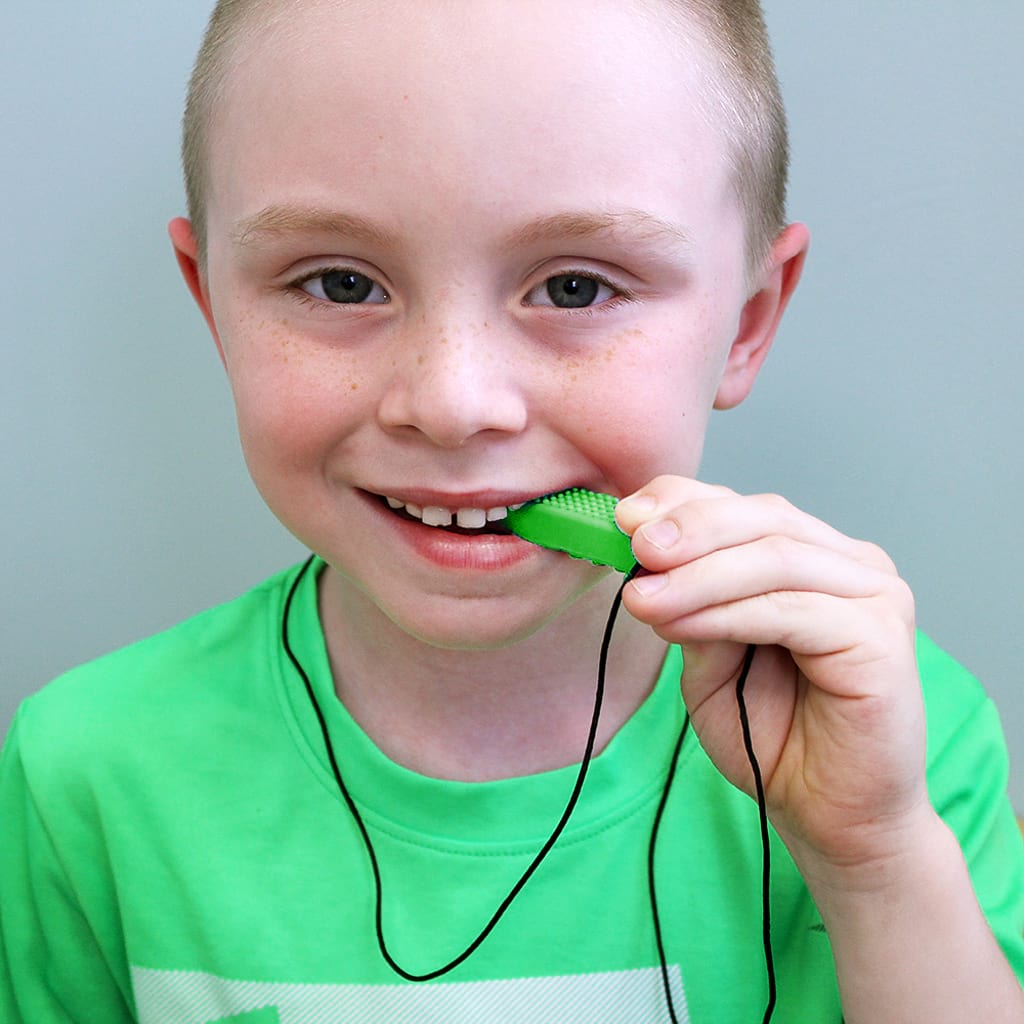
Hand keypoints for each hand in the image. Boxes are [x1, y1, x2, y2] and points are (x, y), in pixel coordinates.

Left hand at [616, 475, 932, 879]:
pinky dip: (727, 612)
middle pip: (761, 519)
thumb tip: (648, 558)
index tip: (622, 519)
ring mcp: (874, 596)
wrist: (830, 815)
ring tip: (642, 597)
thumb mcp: (710, 658)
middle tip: (635, 546)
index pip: (742, 507)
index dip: (681, 502)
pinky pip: (791, 610)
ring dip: (697, 576)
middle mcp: (849, 564)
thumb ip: (692, 605)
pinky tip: (681, 625)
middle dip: (689, 528)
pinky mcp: (881, 638)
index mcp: (811, 555)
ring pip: (772, 559)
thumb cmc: (774, 733)